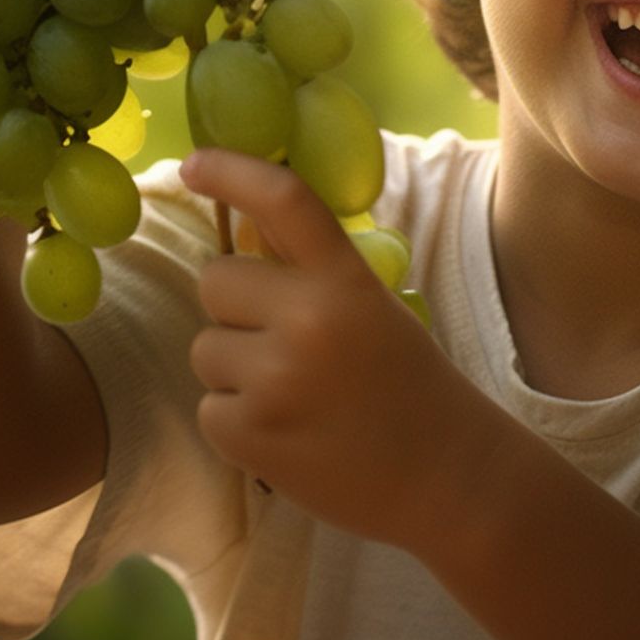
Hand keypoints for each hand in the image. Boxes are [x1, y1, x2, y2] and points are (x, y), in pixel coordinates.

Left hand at [178, 146, 510, 555]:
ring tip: (294, 398)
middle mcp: (307, 319)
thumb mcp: (372, 309)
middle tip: (281, 344)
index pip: (282, 200)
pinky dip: (237, 424)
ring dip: (235, 371)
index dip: (232, 171)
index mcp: (346, 280)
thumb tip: (242, 237)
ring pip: (204, 349)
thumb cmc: (408, 387)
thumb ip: (312, 274)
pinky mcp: (249, 433)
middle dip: (235, 309)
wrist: (445, 476)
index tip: (193, 163)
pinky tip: (288, 435)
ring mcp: (274, 379)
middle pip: (214, 281)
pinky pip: (209, 409)